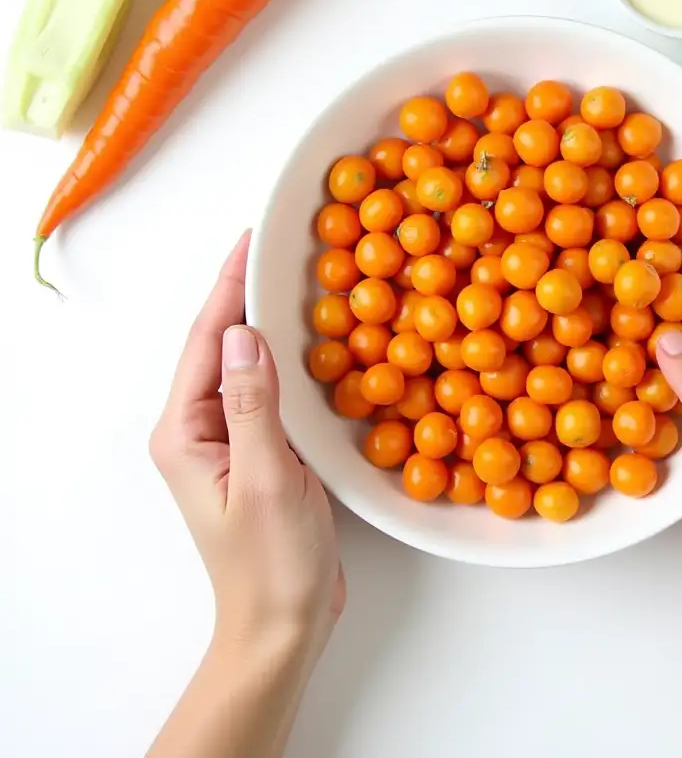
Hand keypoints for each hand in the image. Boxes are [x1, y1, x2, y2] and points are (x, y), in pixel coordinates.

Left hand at [150, 232, 344, 660]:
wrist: (283, 624)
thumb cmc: (271, 563)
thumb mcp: (266, 479)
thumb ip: (253, 404)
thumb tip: (242, 332)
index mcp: (185, 433)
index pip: (206, 342)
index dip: (228, 287)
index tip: (252, 240)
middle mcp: (200, 430)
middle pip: (220, 345)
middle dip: (244, 294)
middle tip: (278, 246)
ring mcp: (231, 440)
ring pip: (246, 365)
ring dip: (268, 322)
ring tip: (295, 278)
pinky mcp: (261, 451)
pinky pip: (270, 391)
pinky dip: (289, 359)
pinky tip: (314, 340)